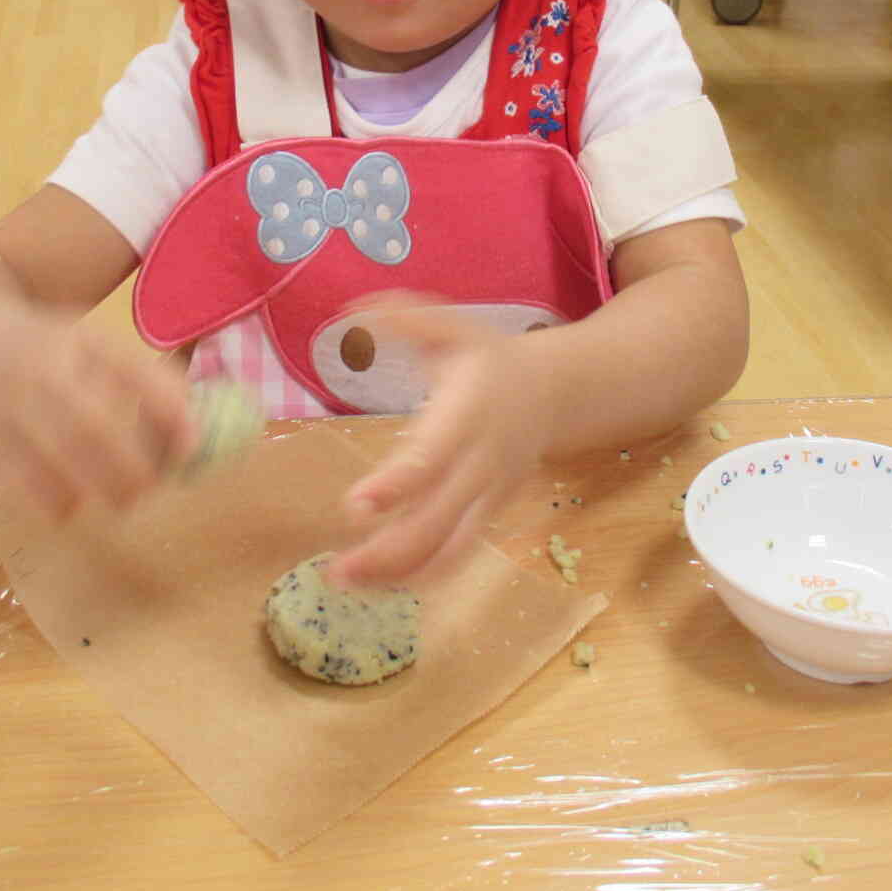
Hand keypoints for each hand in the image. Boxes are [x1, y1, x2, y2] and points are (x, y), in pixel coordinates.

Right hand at [0, 308, 195, 522]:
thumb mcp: (90, 342)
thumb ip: (140, 377)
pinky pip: (19, 483)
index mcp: (79, 339)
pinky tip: (71, 502)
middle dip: (132, 467)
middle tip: (151, 486)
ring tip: (119, 499)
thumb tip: (196, 425)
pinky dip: (52, 502)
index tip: (193, 445)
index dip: (168, 410)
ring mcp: (5, 405)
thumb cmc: (43, 348)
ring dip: (96, 489)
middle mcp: (40, 369)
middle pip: (92, 426)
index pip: (132, 371)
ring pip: (56, 458)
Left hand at [327, 298, 549, 586]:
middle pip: (438, 522)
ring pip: (450, 551)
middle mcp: (480, 463)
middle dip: (387, 553)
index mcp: (467, 414)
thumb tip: (352, 308)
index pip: (430, 458)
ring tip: (347, 582)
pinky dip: (421, 576)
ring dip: (399, 575)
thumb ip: (405, 319)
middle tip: (335, 571)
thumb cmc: (490, 358)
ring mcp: (489, 496)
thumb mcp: (453, 328)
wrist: (556, 391)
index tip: (355, 506)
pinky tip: (379, 581)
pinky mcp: (491, 516)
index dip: (394, 485)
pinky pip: (458, 556)